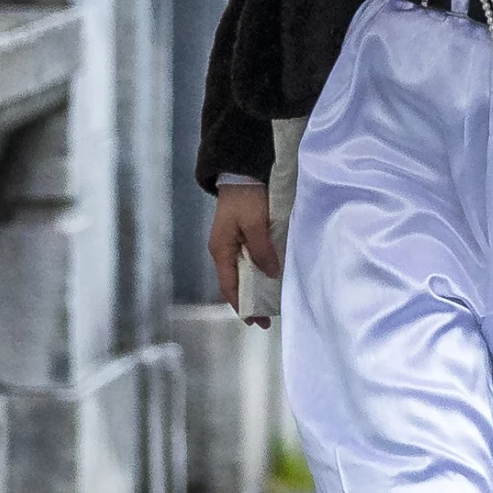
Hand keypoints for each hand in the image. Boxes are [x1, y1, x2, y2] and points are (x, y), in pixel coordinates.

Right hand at [210, 181, 284, 320]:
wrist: (242, 172)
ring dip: (254, 288)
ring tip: (270, 303)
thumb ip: (262, 249)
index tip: (254, 320)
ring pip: (242, 273)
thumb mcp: (255, 224)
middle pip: (234, 283)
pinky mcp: (241, 236)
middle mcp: (223, 250)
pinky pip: (248, 261)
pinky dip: (257, 273)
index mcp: (221, 250)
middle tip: (266, 319)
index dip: (241, 304)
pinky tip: (269, 280)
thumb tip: (270, 274)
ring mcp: (231, 243)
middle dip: (249, 301)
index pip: (229, 285)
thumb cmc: (246, 197)